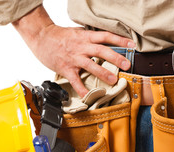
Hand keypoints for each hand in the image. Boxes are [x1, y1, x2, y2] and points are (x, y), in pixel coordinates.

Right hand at [13, 5, 134, 97]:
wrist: (41, 37)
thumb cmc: (59, 35)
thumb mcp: (77, 32)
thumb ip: (89, 38)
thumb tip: (102, 41)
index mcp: (85, 37)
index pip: (106, 36)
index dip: (120, 40)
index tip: (132, 45)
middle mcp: (81, 47)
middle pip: (102, 51)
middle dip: (116, 58)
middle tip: (127, 65)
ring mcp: (74, 58)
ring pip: (91, 65)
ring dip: (103, 73)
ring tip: (113, 80)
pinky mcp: (66, 68)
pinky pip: (75, 80)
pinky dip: (81, 89)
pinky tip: (87, 96)